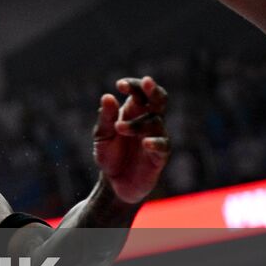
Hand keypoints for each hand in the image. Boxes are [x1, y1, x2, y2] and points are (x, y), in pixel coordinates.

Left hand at [92, 77, 169, 203]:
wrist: (114, 183)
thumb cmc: (109, 155)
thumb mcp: (102, 135)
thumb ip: (105, 117)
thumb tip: (108, 96)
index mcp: (133, 112)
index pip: (139, 92)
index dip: (133, 85)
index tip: (120, 85)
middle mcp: (148, 121)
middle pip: (159, 100)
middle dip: (153, 90)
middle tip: (147, 82)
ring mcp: (156, 137)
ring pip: (155, 121)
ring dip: (137, 123)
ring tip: (118, 128)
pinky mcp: (160, 156)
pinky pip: (163, 145)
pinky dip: (155, 142)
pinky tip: (145, 142)